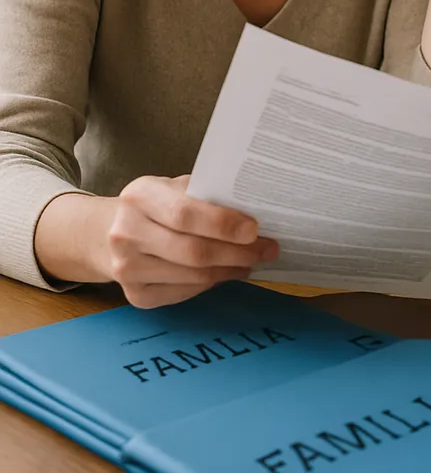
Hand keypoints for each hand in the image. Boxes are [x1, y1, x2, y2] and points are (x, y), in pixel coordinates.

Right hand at [104, 175, 277, 307]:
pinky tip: (226, 273)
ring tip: (251, 261)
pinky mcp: (134, 295)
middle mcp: (127, 233)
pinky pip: (184, 293)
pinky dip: (211, 284)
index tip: (255, 230)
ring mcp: (127, 268)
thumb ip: (208, 194)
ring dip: (229, 270)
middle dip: (237, 252)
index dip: (223, 224)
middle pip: (193, 251)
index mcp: (141, 196)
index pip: (186, 214)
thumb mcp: (176, 187)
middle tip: (267, 249)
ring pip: (192, 276)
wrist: (110, 233)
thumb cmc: (158, 205)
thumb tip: (256, 207)